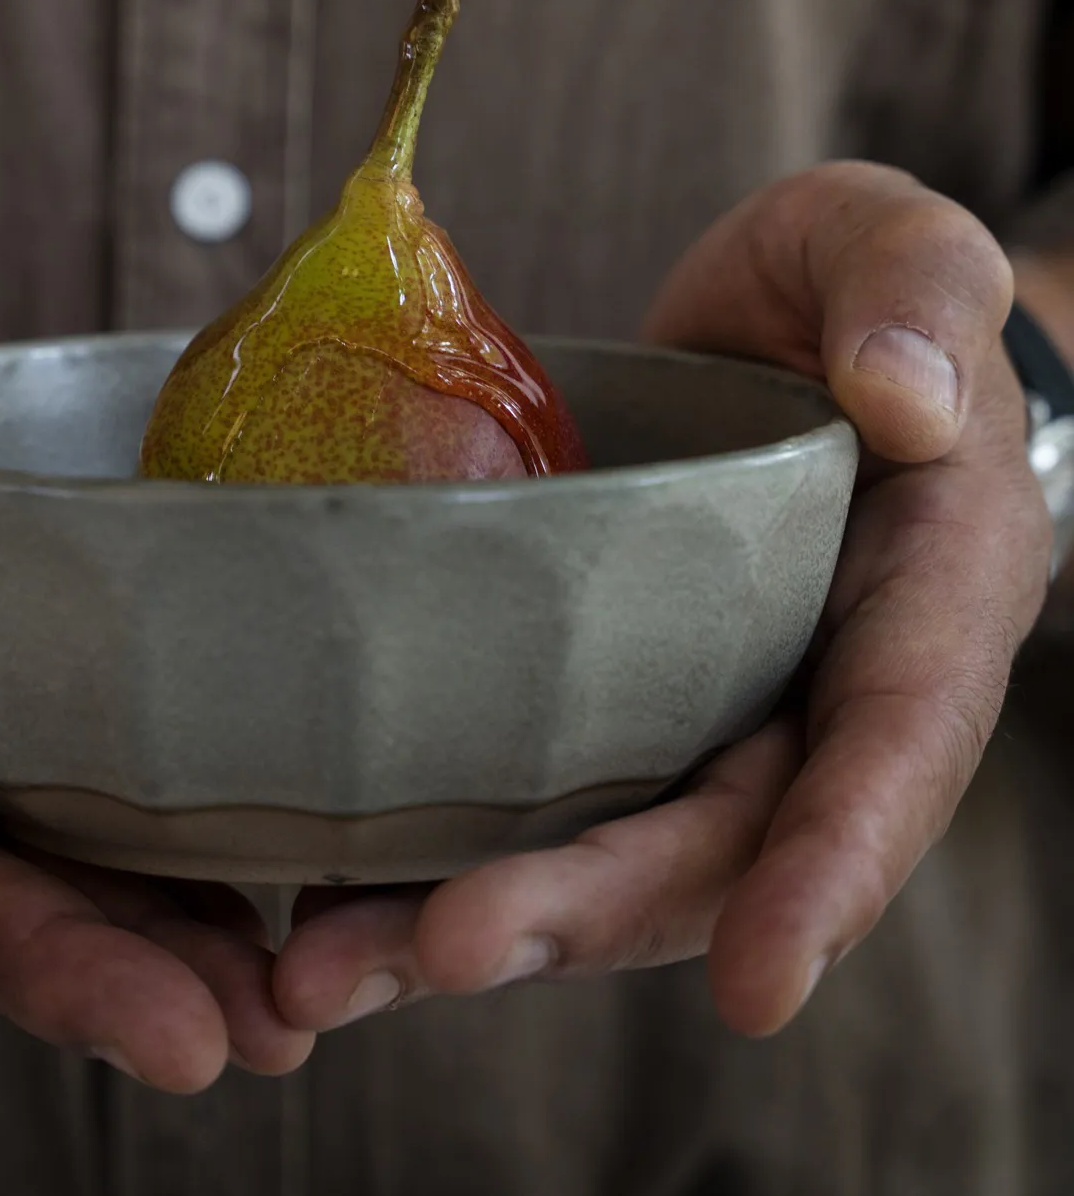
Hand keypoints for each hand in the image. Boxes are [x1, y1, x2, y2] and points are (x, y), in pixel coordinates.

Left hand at [272, 162, 1049, 1036]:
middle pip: (715, 842)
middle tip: (446, 948)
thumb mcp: (894, 249)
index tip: (757, 983)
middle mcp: (812, 695)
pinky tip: (314, 895)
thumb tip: (902, 399)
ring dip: (477, 919)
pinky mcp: (604, 699)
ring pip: (607, 851)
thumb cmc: (857, 296)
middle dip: (586, 909)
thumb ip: (918, 298)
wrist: (783, 340)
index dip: (828, 870)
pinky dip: (428, 855)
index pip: (890, 750)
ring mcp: (699, 710)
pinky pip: (531, 795)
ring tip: (327, 969)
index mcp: (919, 603)